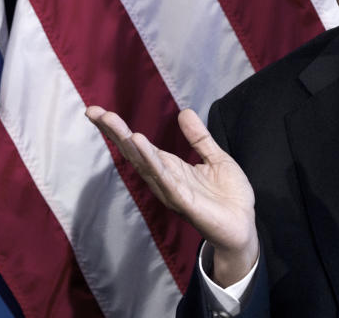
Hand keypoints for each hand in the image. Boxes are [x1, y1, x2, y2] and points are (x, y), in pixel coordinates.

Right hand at [85, 106, 258, 285]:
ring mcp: (170, 190)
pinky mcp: (183, 201)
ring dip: (127, 142)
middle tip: (94, 112)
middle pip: (133, 152)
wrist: (244, 227)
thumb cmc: (229, 197)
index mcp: (169, 167)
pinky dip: (150, 160)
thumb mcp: (216, 158)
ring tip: (111, 122)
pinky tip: (139, 143)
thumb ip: (199, 138)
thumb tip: (184, 112)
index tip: (97, 111)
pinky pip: (164, 178)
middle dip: (114, 132)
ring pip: (143, 163)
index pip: (138, 145)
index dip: (119, 129)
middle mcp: (164, 178)